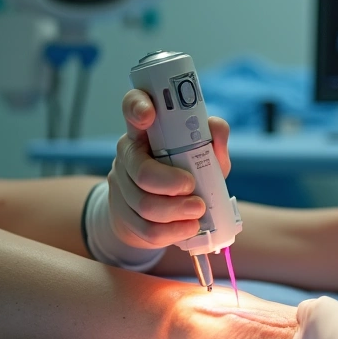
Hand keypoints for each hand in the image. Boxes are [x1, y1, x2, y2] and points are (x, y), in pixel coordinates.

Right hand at [109, 90, 231, 248]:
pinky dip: (171, 231)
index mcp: (145, 131)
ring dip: (175, 210)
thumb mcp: (202, 156)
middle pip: (141, 169)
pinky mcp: (123, 215)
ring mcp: (121, 185)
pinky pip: (145, 228)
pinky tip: (189, 227)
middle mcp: (128, 154)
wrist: (156, 213)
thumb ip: (212, 141)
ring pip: (143, 203)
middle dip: (170, 183)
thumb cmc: (183, 173)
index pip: (132, 107)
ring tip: (198, 211)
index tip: (149, 115)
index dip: (137, 107)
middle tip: (193, 188)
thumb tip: (216, 127)